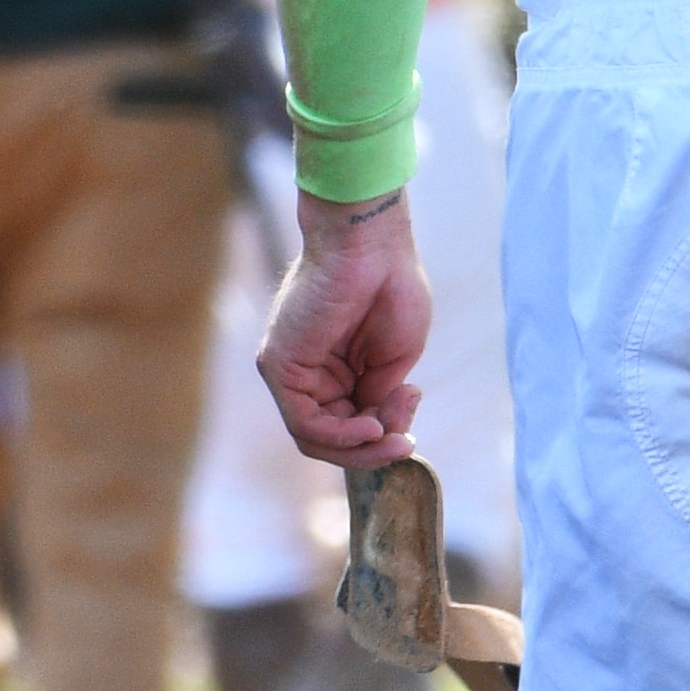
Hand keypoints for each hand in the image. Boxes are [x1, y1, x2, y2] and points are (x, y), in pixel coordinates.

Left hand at [261, 188, 430, 462]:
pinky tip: (371, 427)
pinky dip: (340, 435)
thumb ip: (379, 395)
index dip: (381, 439)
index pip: (350, 424)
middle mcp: (309, 373)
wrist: (372, 244)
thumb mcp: (394, 357)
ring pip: (315, 437)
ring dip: (359, 446)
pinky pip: (304, 421)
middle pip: (332, 436)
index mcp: (337, 368)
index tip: (411, 432)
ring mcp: (290, 371)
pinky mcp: (278, 365)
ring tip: (391, 436)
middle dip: (373, 446)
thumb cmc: (391, 286)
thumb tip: (375, 426)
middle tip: (406, 442)